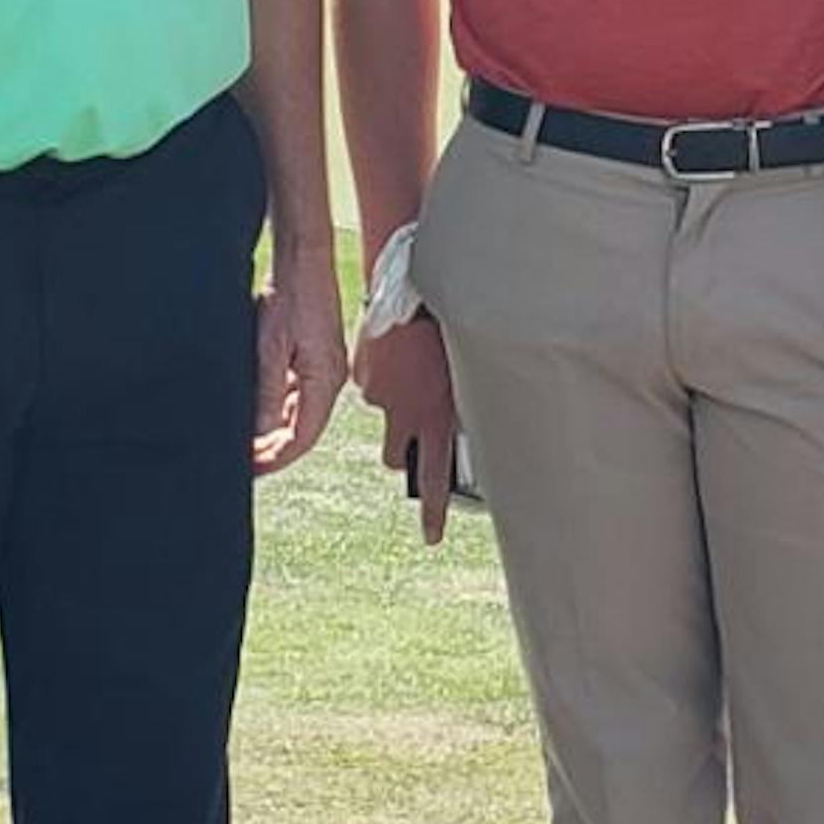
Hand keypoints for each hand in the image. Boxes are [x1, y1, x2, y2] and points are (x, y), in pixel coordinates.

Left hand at [252, 252, 347, 473]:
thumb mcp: (270, 347)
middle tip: (245, 461)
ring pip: (300, 414)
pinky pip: (297, 394)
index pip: (302, 438)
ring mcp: (324, 368)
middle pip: (303, 431)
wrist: (303, 256)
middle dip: (275, 450)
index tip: (252, 469)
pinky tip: (257, 412)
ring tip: (247, 442)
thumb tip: (260, 432)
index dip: (276, 458)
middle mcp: (330, 379)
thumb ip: (266, 393)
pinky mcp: (314, 356)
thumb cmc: (293, 292)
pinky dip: (278, 409)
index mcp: (325, 380)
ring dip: (275, 431)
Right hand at [354, 311, 459, 546]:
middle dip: (399, 451)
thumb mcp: (463, 371)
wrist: (409, 287)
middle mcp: (403, 412)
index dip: (432, 510)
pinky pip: (369, 384)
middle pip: (393, 458)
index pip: (432, 476)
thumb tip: (464, 422)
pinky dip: (380, 373)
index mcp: (434, 415)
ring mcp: (378, 396)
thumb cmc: (445, 325)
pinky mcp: (359, 376)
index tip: (431, 535)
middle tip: (411, 428)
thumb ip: (457, 404)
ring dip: (392, 404)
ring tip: (408, 371)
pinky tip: (395, 350)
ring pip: (383, 416)